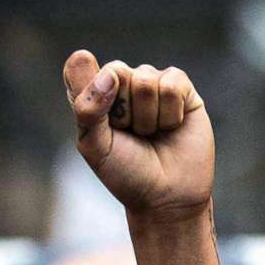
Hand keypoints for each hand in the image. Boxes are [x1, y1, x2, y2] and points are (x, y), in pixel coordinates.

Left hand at [63, 49, 213, 219]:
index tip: (104, 126)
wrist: (168, 198)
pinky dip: (171, 113)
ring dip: (149, 118)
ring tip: (152, 134)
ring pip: (146, 80)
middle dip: (125, 111)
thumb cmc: (127, 173)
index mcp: (93, 91)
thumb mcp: (94, 145)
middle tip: (133, 135)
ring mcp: (153, 83)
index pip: (82, 67)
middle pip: (117, 72)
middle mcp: (122, 82)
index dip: (94, 95)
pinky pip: (173, 84)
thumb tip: (109, 73)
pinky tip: (173, 126)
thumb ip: (87, 107)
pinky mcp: (182, 89)